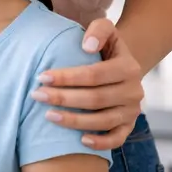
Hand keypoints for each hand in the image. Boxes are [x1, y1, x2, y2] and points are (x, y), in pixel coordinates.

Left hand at [31, 20, 144, 149]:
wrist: (121, 66)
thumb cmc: (104, 47)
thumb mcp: (106, 30)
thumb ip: (99, 29)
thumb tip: (88, 46)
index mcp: (128, 67)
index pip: (94, 74)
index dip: (67, 77)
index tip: (42, 77)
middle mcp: (134, 91)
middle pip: (95, 99)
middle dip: (63, 98)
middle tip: (37, 95)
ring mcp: (132, 111)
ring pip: (103, 121)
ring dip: (74, 120)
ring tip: (48, 116)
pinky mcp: (129, 126)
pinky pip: (117, 139)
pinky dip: (100, 142)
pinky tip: (80, 140)